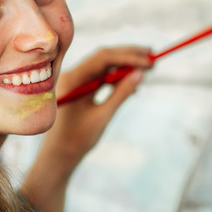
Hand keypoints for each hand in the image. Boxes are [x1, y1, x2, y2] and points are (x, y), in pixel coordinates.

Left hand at [50, 46, 153, 160]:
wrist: (59, 156)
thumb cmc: (77, 139)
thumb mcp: (103, 116)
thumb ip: (121, 93)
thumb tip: (140, 74)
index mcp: (72, 79)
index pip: (103, 58)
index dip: (128, 56)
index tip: (148, 61)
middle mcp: (72, 76)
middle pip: (103, 58)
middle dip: (128, 56)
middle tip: (151, 55)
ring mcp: (75, 82)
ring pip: (103, 67)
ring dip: (124, 66)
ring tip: (146, 67)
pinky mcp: (80, 90)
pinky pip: (100, 78)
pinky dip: (116, 79)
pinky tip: (132, 83)